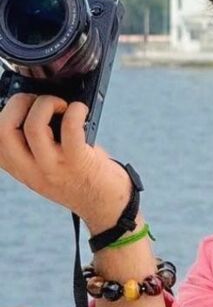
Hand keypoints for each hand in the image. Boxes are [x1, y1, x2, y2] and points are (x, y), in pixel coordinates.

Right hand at [0, 93, 130, 228]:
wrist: (107, 207)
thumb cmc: (80, 177)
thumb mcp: (47, 166)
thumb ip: (37, 143)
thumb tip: (39, 100)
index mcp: (19, 168)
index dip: (1, 113)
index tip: (18, 104)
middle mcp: (30, 170)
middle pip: (3, 128)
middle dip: (18, 102)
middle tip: (37, 100)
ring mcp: (53, 167)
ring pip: (33, 125)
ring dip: (47, 103)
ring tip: (62, 105)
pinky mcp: (78, 162)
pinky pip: (71, 127)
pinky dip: (75, 110)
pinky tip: (81, 109)